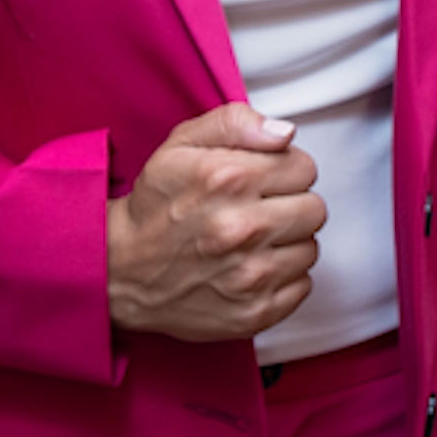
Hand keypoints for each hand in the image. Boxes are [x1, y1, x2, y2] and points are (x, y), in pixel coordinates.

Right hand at [106, 101, 325, 342]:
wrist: (122, 268)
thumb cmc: (156, 203)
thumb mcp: (182, 143)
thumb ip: (236, 123)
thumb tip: (286, 132)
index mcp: (229, 179)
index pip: (305, 167)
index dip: (285, 168)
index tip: (263, 178)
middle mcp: (243, 228)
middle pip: (315, 209)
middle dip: (291, 203)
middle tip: (260, 207)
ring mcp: (250, 276)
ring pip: (310, 248)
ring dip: (287, 241)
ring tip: (253, 239)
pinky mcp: (253, 313)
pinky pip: (302, 286)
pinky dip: (283, 277)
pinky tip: (252, 266)